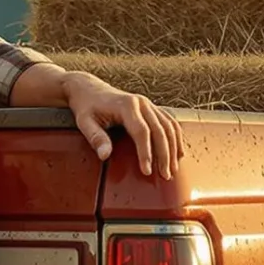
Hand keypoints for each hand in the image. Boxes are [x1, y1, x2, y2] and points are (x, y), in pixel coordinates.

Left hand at [64, 73, 184, 178]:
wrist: (89, 89)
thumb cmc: (87, 107)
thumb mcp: (85, 122)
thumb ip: (96, 138)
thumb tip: (105, 156)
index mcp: (126, 105)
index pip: (141, 132)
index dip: (146, 152)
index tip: (146, 171)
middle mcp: (142, 102)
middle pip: (160, 130)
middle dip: (164, 155)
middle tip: (165, 175)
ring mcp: (149, 104)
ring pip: (169, 127)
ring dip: (173, 149)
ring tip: (173, 169)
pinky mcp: (152, 108)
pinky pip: (169, 122)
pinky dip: (176, 138)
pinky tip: (178, 153)